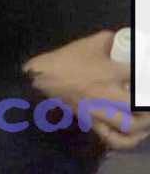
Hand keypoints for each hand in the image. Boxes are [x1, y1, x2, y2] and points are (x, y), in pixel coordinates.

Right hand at [23, 31, 149, 149]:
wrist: (42, 76)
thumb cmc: (66, 58)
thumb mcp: (89, 42)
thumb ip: (109, 41)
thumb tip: (124, 41)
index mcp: (109, 71)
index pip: (140, 74)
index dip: (146, 73)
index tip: (146, 73)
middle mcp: (108, 93)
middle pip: (141, 104)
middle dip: (149, 102)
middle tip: (148, 97)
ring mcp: (99, 110)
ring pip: (131, 125)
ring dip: (145, 122)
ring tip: (146, 116)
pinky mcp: (91, 122)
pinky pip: (113, 138)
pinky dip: (129, 140)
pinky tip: (135, 134)